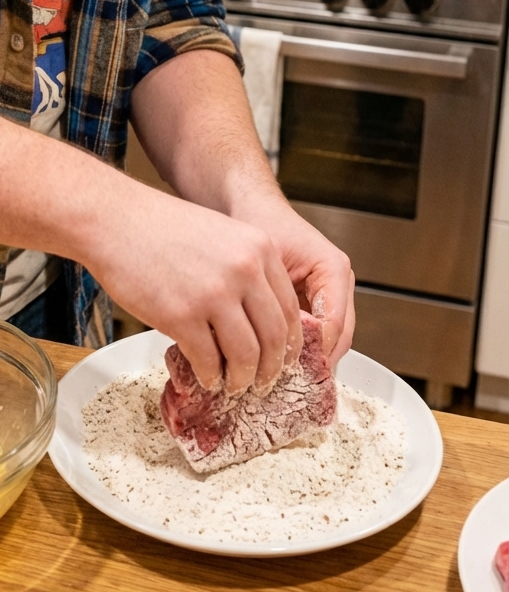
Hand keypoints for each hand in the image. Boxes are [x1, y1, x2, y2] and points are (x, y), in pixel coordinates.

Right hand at [90, 191, 303, 392]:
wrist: (116, 219)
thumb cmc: (160, 226)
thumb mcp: (221, 234)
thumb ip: (245, 269)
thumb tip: (256, 318)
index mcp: (259, 249)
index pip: (290, 308)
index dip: (290, 342)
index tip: (285, 358)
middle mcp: (244, 271)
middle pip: (274, 336)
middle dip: (271, 368)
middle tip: (264, 382)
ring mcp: (214, 295)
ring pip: (245, 355)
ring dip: (242, 379)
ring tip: (234, 386)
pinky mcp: (181, 316)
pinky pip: (208, 360)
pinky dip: (210, 376)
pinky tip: (206, 377)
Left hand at [229, 188, 354, 365]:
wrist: (252, 208)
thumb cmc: (258, 224)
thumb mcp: (263, 261)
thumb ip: (272, 298)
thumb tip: (268, 345)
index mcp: (334, 270)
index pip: (333, 324)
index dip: (313, 353)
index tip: (287, 371)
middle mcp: (339, 284)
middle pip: (338, 338)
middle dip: (313, 363)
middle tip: (284, 382)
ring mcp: (332, 295)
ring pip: (329, 341)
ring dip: (307, 360)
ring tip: (280, 377)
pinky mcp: (317, 302)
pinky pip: (316, 335)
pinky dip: (299, 350)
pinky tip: (276, 362)